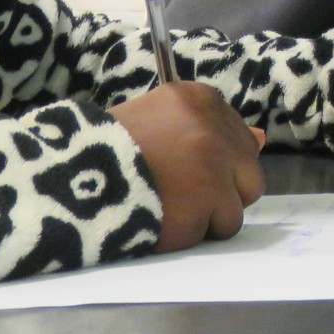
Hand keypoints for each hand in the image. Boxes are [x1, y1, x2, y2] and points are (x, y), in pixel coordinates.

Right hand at [110, 82, 266, 252]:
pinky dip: (192, 233)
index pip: (240, 138)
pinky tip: (164, 220)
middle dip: (223, 191)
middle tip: (183, 193)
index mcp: (199, 99)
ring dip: (207, 215)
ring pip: (236, 207)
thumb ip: (212, 129)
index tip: (191, 169)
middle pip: (249, 174)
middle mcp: (213, 128)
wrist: (71, 178)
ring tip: (169, 206)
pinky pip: (215, 230)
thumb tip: (261, 138)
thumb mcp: (162, 120)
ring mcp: (212, 167)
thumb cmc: (111, 150)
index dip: (218, 162)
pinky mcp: (204, 205)